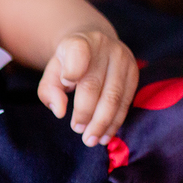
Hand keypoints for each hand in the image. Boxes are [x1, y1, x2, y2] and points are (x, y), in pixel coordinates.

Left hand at [37, 29, 137, 146]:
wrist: (95, 44)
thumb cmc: (68, 63)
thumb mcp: (52, 71)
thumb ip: (49, 90)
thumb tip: (59, 112)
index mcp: (79, 42)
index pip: (77, 53)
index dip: (72, 70)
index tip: (66, 83)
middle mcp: (103, 47)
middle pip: (94, 85)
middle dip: (86, 113)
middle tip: (78, 131)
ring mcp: (122, 59)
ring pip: (114, 97)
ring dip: (102, 123)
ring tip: (91, 139)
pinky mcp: (134, 72)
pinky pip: (126, 101)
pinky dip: (115, 121)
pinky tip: (105, 135)